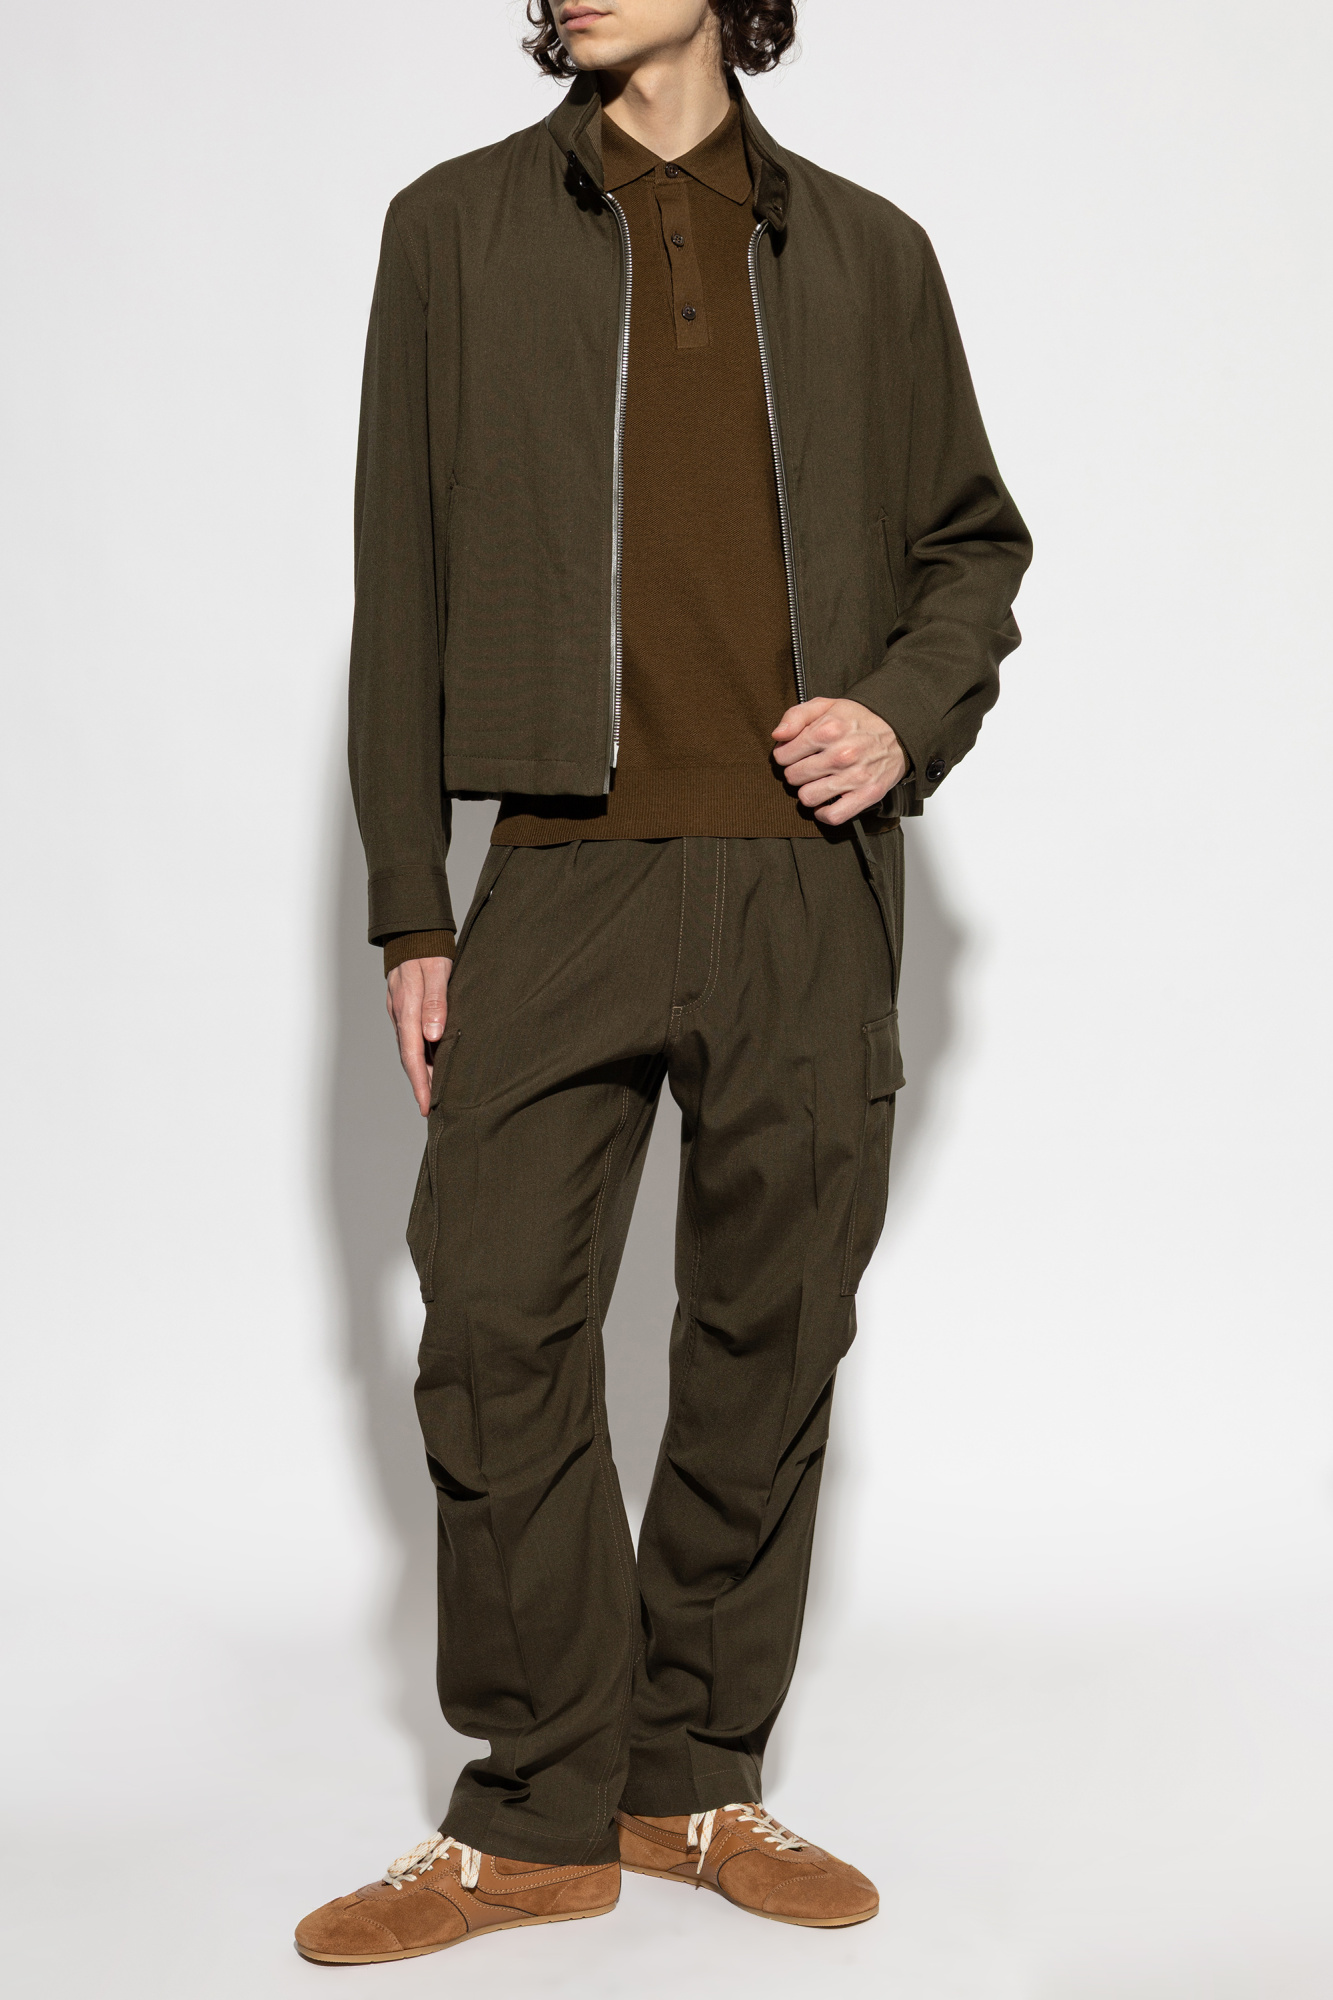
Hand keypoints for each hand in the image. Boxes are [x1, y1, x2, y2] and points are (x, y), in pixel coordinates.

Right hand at [386, 956, 452, 1116]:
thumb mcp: (438, 972)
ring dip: (421, 1072)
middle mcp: (400, 1015)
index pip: (413, 1055)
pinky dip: (421, 1054)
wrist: (413, 932)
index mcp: (408, 1009)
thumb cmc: (429, 950)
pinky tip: (431, 1062)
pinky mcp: (403, 1009)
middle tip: (433, 1109)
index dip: (420, 1083)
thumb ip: (436, 1002)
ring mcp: (399, 1013)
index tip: (428, 1106)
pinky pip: (411, 1037)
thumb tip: (433, 1035)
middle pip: (409, 1058)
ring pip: (409, 1049)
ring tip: (434, 1093)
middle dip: (420, 1085)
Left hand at [772, 698, 907, 824]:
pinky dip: (824, 813)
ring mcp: (855, 777)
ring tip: (817, 782)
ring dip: (808, 792)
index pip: (783, 756)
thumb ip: (795, 716)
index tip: (796, 754)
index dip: (785, 755)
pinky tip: (825, 802)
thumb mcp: (826, 706)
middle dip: (796, 773)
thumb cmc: (858, 720)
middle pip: (793, 777)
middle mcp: (841, 754)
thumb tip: (777, 736)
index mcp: (828, 729)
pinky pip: (833, 816)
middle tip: (808, 767)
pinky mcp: (867, 795)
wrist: (898, 732)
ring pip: (807, 797)